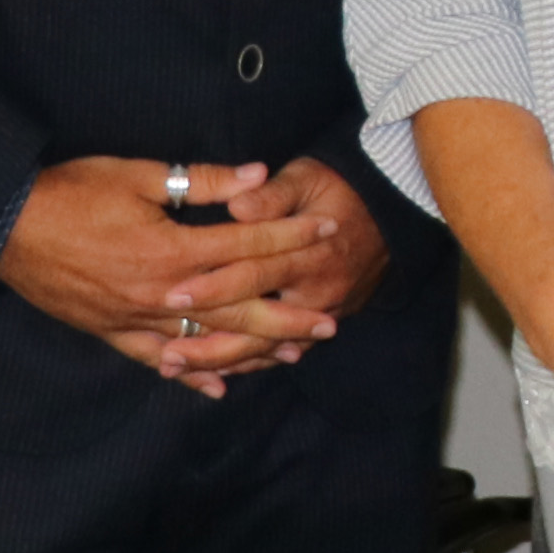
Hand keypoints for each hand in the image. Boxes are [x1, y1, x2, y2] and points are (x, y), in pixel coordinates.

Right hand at [0, 157, 336, 397]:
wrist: (5, 226)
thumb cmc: (72, 192)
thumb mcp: (138, 175)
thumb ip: (201, 181)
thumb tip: (256, 176)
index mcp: (171, 249)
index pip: (246, 245)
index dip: (291, 238)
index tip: (328, 234)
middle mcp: (159, 294)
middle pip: (237, 308)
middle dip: (288, 314)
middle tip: (332, 322)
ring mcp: (134, 319)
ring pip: (205, 341)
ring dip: (251, 350)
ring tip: (293, 354)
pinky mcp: (111, 332)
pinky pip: (157, 360)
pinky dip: (190, 376)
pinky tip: (219, 390)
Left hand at [150, 156, 390, 383]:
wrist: (388, 210)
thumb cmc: (337, 189)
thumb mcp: (306, 179)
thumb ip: (271, 195)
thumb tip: (237, 206)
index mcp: (310, 254)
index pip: (255, 275)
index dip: (214, 287)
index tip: (172, 295)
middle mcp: (317, 292)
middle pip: (258, 329)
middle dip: (209, 345)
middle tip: (165, 355)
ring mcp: (323, 313)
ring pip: (267, 350)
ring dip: (221, 362)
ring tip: (174, 367)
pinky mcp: (323, 323)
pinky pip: (282, 353)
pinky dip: (248, 364)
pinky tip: (213, 373)